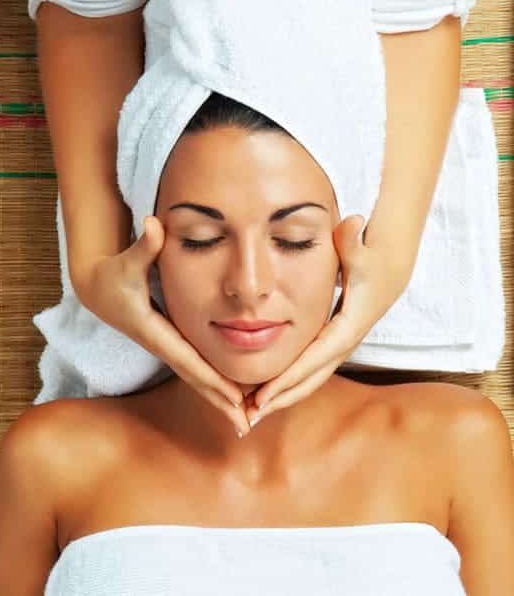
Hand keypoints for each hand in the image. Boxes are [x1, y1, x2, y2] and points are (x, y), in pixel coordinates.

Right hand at [77, 216, 250, 435]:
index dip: (213, 380)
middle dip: (221, 402)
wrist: (97, 290)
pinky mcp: (171, 342)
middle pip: (197, 379)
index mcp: (156, 331)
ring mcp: (169, 346)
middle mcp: (164, 344)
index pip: (190, 361)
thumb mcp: (127, 261)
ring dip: (220, 398)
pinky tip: (232, 393)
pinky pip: (197, 367)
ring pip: (198, 377)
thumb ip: (143, 246)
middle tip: (247, 426)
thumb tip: (153, 224)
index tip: (235, 400)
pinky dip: (213, 383)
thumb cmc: (113, 275)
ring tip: (245, 418)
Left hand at [243, 214, 411, 429]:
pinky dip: (290, 382)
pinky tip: (269, 389)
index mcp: (348, 325)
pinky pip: (310, 368)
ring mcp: (339, 343)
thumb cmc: (372, 256)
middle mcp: (343, 341)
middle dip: (280, 398)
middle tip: (249, 416)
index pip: (314, 359)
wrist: (390, 266)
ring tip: (252, 410)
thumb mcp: (363, 247)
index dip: (288, 379)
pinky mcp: (333, 341)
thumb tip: (353, 223)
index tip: (261, 396)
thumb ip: (354, 239)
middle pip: (310, 379)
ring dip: (283, 395)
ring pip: (310, 378)